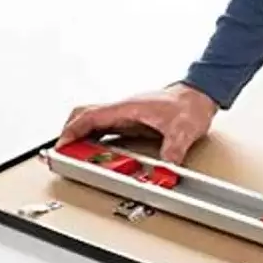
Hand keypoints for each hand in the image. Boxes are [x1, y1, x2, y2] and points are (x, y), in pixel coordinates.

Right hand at [57, 83, 218, 163]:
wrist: (199, 96)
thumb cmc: (189, 105)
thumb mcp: (183, 130)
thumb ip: (174, 150)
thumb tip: (166, 167)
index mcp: (127, 108)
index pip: (90, 116)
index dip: (73, 131)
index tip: (63, 146)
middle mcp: (122, 110)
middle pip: (84, 117)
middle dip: (70, 133)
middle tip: (65, 153)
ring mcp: (126, 116)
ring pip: (93, 123)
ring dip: (81, 137)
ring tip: (76, 156)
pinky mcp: (132, 122)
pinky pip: (106, 130)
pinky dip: (96, 139)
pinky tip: (96, 152)